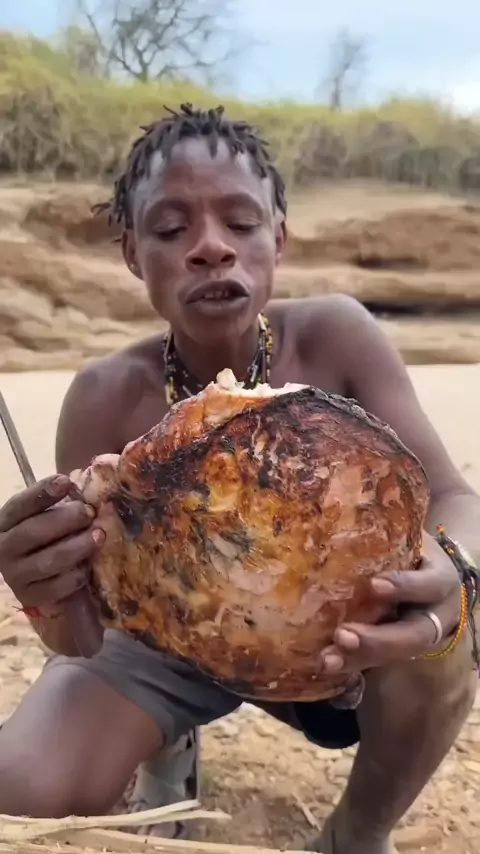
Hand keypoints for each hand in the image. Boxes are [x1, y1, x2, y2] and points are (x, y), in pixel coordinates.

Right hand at [0, 475, 104, 612]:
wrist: (37, 577)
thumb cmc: (46, 537)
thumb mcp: (45, 516)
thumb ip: (60, 503)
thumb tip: (84, 486)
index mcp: (5, 522)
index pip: (20, 505)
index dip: (42, 492)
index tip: (66, 482)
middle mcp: (4, 548)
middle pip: (33, 532)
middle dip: (66, 519)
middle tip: (90, 512)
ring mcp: (15, 575)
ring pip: (48, 560)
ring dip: (78, 546)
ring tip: (99, 535)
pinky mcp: (31, 597)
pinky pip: (58, 586)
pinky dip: (77, 575)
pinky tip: (89, 565)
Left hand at [321, 533, 461, 673]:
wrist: (437, 575)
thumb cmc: (416, 549)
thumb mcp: (412, 537)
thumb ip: (389, 529)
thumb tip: (344, 501)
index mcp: (442, 581)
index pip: (428, 585)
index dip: (404, 587)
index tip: (374, 584)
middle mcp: (436, 615)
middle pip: (414, 636)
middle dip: (379, 640)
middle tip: (343, 636)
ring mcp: (418, 637)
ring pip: (396, 657)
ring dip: (360, 660)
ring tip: (328, 660)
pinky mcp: (399, 649)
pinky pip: (378, 663)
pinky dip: (351, 665)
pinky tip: (325, 664)